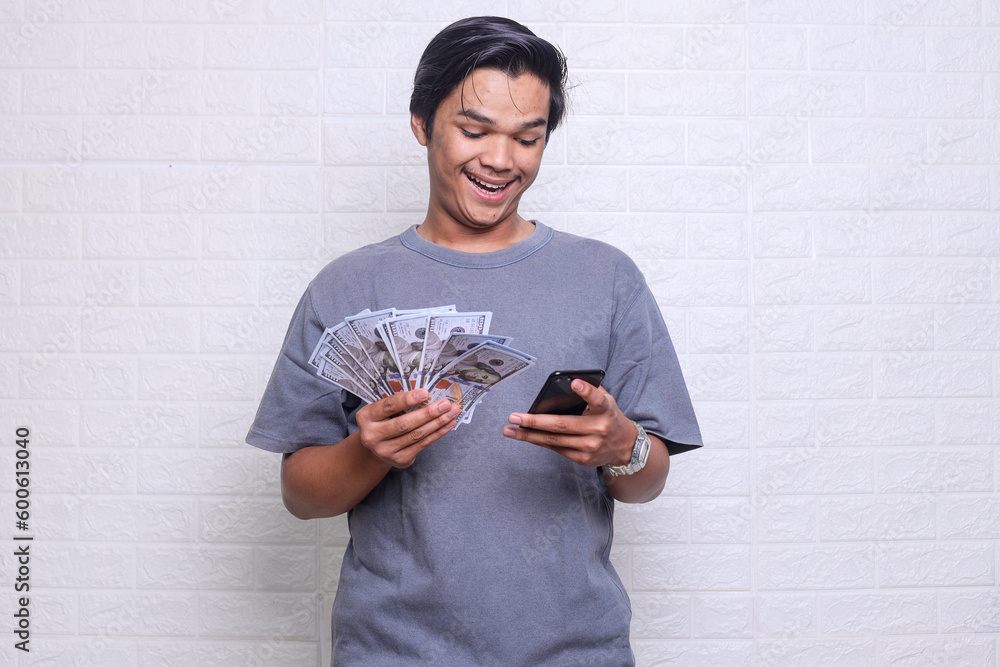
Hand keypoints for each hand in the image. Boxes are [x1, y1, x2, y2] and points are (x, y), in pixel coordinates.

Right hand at [356, 388, 460, 467]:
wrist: (376, 448)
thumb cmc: (383, 421)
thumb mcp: (381, 410)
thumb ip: (397, 403)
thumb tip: (427, 393)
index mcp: (366, 417)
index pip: (388, 406)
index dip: (407, 399)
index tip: (425, 392)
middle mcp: (372, 436)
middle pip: (404, 424)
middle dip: (428, 413)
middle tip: (445, 403)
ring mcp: (386, 451)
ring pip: (417, 435)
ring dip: (438, 422)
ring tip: (452, 412)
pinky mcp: (399, 460)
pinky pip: (423, 444)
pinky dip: (438, 433)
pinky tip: (448, 424)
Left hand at [502, 379, 636, 467]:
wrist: (623, 446)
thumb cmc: (608, 417)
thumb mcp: (606, 401)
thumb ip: (590, 393)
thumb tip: (565, 384)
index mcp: (606, 410)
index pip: (597, 399)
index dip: (586, 391)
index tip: (574, 382)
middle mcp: (599, 429)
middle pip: (562, 424)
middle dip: (535, 421)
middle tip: (515, 417)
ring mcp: (590, 446)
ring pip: (553, 440)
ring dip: (528, 435)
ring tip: (510, 429)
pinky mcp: (582, 459)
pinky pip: (555, 449)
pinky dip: (538, 441)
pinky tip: (524, 436)